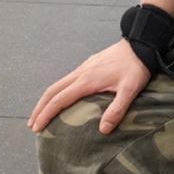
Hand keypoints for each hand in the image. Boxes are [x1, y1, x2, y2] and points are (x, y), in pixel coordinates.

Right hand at [28, 39, 152, 135]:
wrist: (141, 43)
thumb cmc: (136, 67)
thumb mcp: (130, 89)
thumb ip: (117, 109)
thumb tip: (103, 130)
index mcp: (87, 80)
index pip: (59, 99)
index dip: (46, 114)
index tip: (37, 127)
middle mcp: (81, 73)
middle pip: (52, 91)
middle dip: (40, 108)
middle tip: (32, 124)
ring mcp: (84, 67)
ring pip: (58, 84)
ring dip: (47, 99)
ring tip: (42, 113)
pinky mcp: (89, 64)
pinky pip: (67, 79)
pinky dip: (58, 91)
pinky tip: (62, 98)